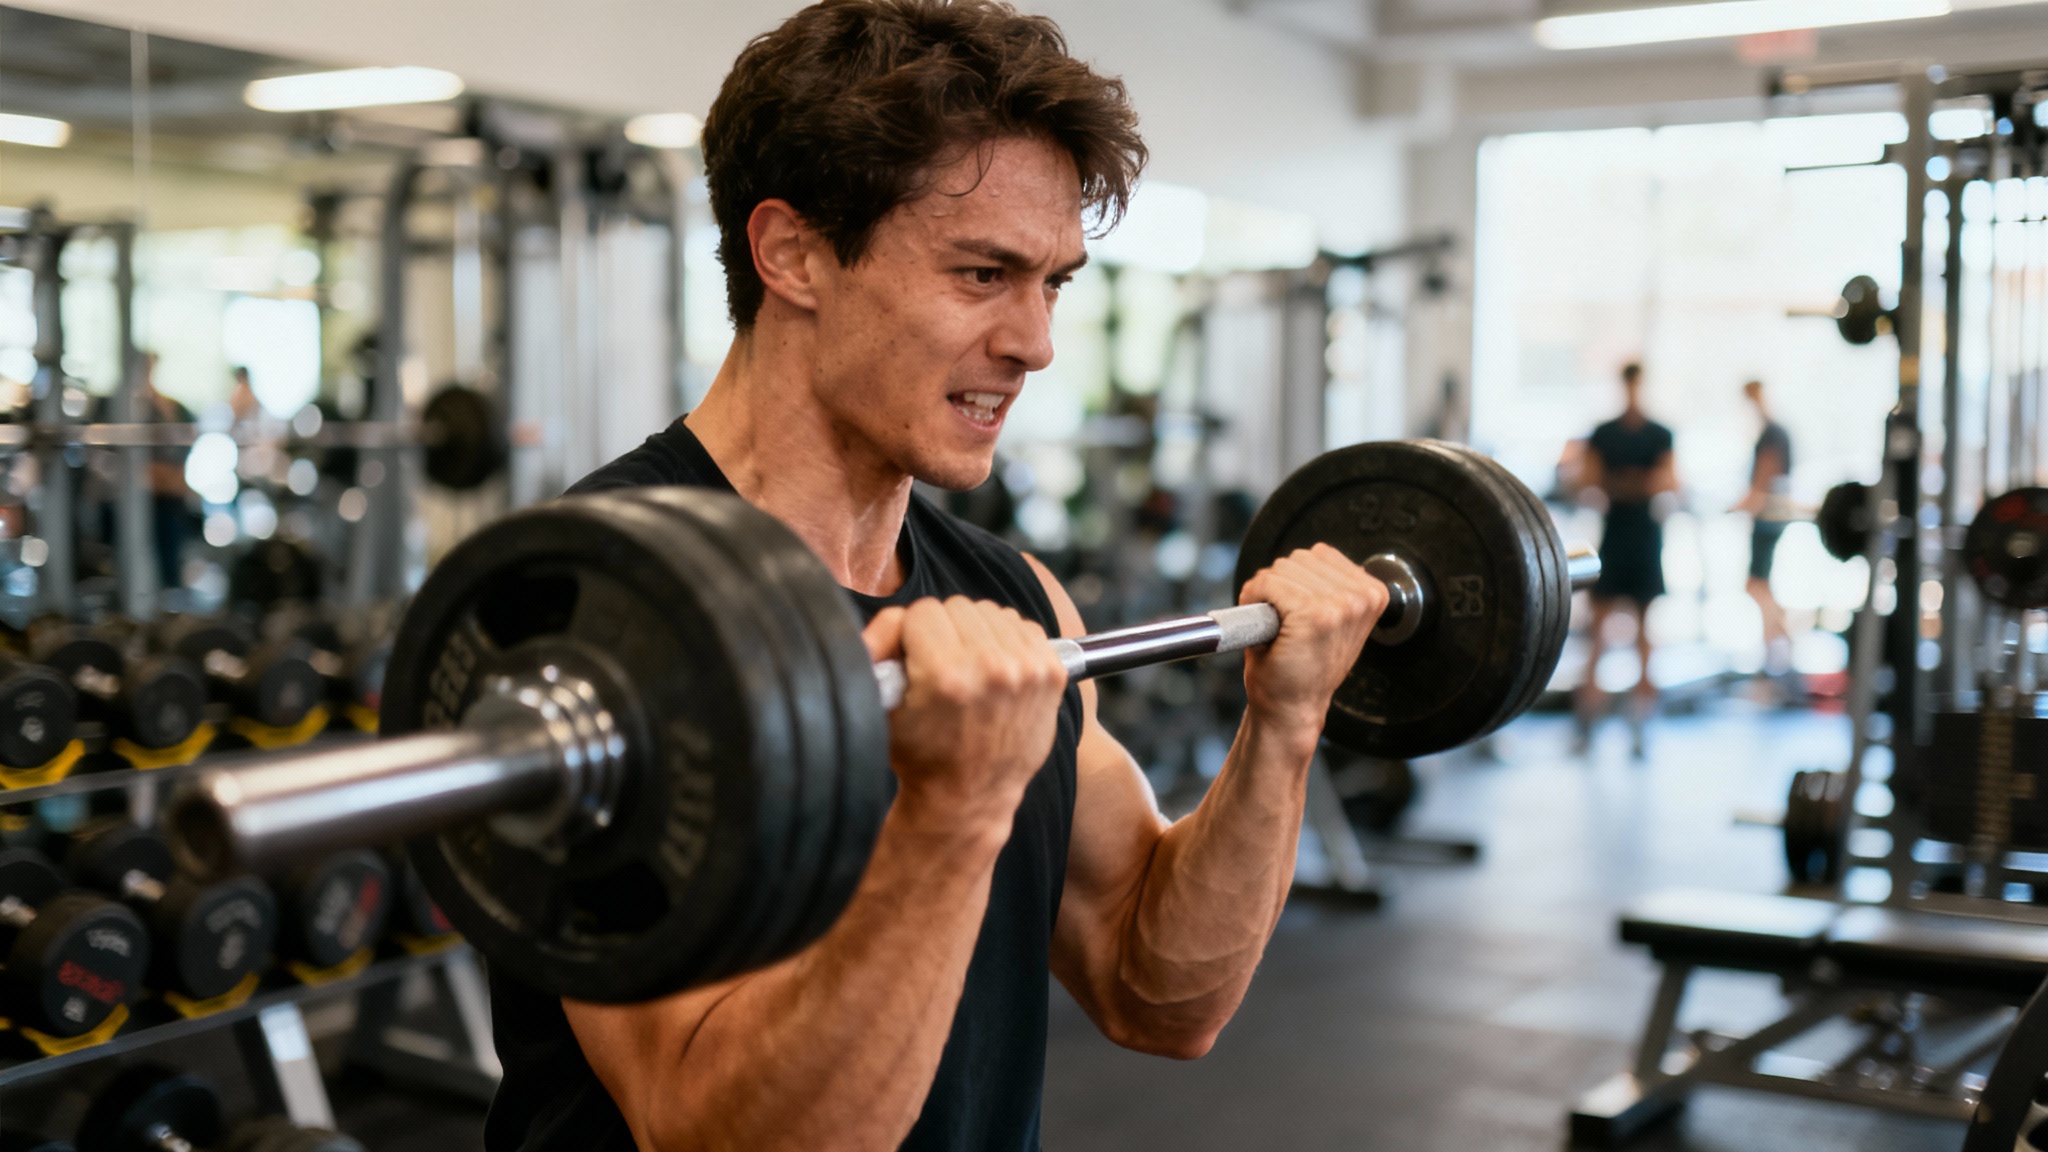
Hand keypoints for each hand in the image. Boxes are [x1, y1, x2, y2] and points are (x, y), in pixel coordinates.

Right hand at [862, 597, 1069, 838]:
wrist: (970, 797)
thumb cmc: (922, 755)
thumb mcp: (882, 704)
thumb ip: (880, 643)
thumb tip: (897, 619)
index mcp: (946, 675)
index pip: (922, 610)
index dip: (911, 634)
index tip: (914, 660)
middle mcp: (991, 668)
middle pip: (957, 606)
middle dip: (944, 631)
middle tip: (941, 668)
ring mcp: (1027, 669)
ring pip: (991, 612)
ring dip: (977, 633)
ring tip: (969, 671)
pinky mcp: (1052, 673)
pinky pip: (1022, 626)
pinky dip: (1007, 641)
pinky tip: (995, 672)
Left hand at [1236, 544, 1387, 736]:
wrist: (1290, 708)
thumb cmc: (1302, 668)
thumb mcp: (1332, 620)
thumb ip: (1329, 584)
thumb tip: (1308, 556)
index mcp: (1373, 594)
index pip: (1321, 554)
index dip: (1298, 579)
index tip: (1299, 612)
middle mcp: (1361, 597)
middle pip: (1299, 558)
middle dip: (1280, 584)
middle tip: (1284, 622)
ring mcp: (1339, 606)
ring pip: (1281, 568)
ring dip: (1266, 592)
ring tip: (1277, 627)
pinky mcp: (1313, 614)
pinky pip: (1268, 583)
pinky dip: (1253, 598)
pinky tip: (1264, 626)